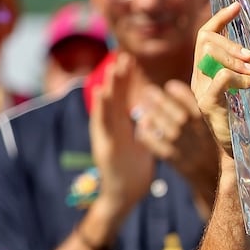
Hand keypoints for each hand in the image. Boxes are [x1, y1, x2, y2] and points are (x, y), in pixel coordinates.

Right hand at [90, 53, 154, 216]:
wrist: (124, 193)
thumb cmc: (133, 167)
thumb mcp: (139, 140)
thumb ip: (140, 123)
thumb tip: (150, 108)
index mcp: (120, 124)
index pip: (123, 97)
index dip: (126, 79)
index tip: (131, 60)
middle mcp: (110, 127)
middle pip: (114, 98)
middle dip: (118, 77)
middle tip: (123, 56)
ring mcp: (105, 137)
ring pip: (106, 108)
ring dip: (108, 88)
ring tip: (110, 70)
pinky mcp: (104, 147)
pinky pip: (103, 126)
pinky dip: (100, 109)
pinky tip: (100, 94)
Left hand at [134, 79, 220, 189]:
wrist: (213, 180)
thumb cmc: (216, 151)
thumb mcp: (219, 132)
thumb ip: (209, 115)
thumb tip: (196, 91)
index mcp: (211, 130)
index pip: (196, 109)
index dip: (183, 96)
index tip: (171, 85)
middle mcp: (198, 140)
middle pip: (179, 118)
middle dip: (163, 102)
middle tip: (149, 91)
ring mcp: (186, 151)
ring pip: (166, 130)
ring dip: (153, 116)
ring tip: (143, 105)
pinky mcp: (174, 161)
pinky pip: (157, 147)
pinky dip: (148, 135)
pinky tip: (141, 125)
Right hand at [190, 2, 249, 159]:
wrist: (235, 150)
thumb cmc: (243, 118)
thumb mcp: (243, 86)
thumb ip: (244, 67)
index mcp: (205, 70)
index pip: (205, 35)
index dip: (220, 17)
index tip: (237, 6)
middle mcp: (199, 77)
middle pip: (207, 41)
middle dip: (231, 43)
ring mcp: (201, 90)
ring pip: (211, 56)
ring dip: (237, 59)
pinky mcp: (208, 104)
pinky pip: (221, 78)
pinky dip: (241, 78)